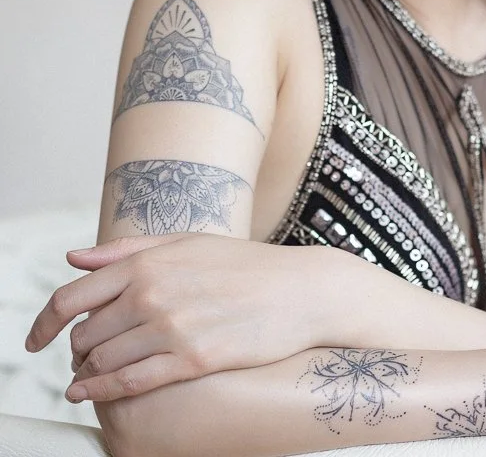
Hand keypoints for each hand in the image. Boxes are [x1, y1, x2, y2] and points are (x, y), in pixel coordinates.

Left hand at [25, 234, 336, 402]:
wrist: (299, 290)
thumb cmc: (245, 265)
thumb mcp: (186, 242)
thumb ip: (127, 250)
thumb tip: (74, 257)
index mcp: (148, 262)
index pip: (73, 296)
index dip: (44, 323)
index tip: (35, 339)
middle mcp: (153, 293)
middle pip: (85, 334)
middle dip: (76, 350)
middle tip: (82, 356)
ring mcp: (172, 327)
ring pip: (103, 362)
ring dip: (87, 373)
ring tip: (90, 376)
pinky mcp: (192, 360)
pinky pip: (131, 383)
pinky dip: (102, 392)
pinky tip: (91, 394)